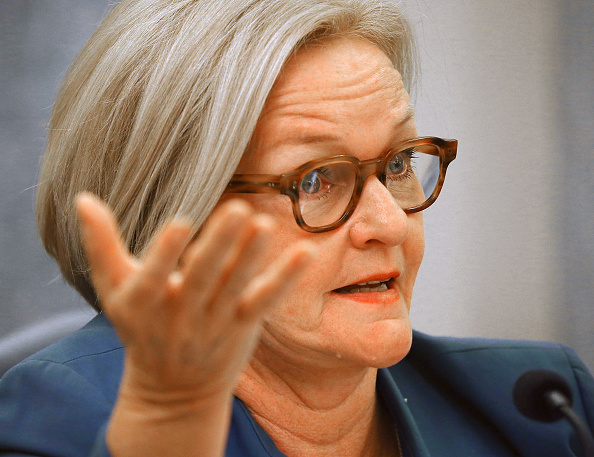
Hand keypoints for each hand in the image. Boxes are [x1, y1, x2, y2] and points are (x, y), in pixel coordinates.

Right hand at [75, 192, 313, 450]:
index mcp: (144, 303)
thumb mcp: (114, 290)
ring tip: (264, 224)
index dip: (164, 253)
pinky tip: (304, 252)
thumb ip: (101, 244)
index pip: (153, 277)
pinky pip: (265, 300)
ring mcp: (216, 321)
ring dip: (251, 256)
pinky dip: (285, 278)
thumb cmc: (140, 327)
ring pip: (236, 287)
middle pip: (203, 278)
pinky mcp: (244, 324)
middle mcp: (181, 315)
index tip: (180, 223)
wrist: (173, 390)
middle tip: (239, 209)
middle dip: (220, 246)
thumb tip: (82, 198)